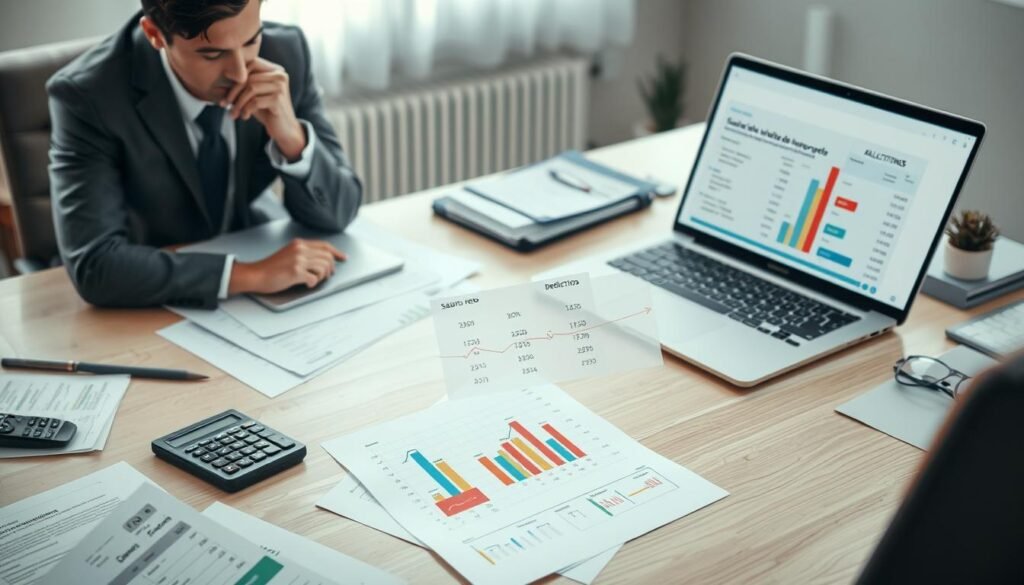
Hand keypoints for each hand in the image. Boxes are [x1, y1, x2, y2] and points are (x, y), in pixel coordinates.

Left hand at [222, 57, 305, 160]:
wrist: (284, 130)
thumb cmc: (267, 112)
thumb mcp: (251, 98)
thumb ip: (239, 89)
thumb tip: (217, 87)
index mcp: (275, 70)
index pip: (251, 64)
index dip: (236, 77)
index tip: (226, 92)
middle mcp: (280, 76)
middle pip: (249, 77)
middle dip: (233, 92)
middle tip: (225, 104)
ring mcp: (280, 87)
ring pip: (250, 89)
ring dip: (238, 103)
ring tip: (233, 114)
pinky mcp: (278, 99)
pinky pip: (255, 101)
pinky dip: (246, 110)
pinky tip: (244, 117)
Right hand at [228, 239, 345, 294]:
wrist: (255, 274)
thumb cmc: (271, 268)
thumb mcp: (288, 254)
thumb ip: (303, 253)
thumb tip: (323, 261)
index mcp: (299, 244)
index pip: (324, 245)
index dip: (336, 252)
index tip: (343, 258)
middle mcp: (300, 249)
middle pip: (327, 257)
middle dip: (330, 268)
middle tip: (328, 276)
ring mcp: (298, 260)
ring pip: (323, 267)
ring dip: (322, 277)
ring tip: (313, 280)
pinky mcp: (295, 272)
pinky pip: (314, 279)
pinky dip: (313, 284)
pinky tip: (306, 284)